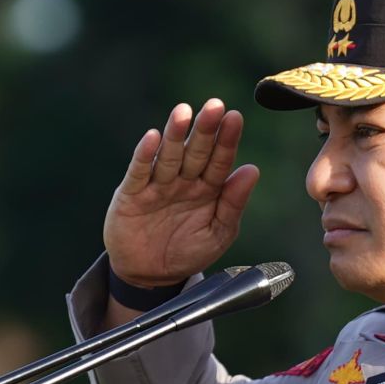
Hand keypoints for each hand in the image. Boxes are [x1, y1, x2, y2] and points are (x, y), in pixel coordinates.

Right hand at [103, 99, 260, 287]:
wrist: (150, 277)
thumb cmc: (187, 253)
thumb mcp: (217, 234)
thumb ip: (233, 204)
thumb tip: (253, 170)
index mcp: (207, 188)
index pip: (219, 160)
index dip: (227, 140)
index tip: (235, 118)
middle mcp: (183, 181)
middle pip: (195, 151)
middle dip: (205, 129)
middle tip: (214, 106)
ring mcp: (157, 185)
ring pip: (168, 156)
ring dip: (175, 134)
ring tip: (183, 113)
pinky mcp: (131, 194)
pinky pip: (139, 172)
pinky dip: (145, 155)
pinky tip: (152, 138)